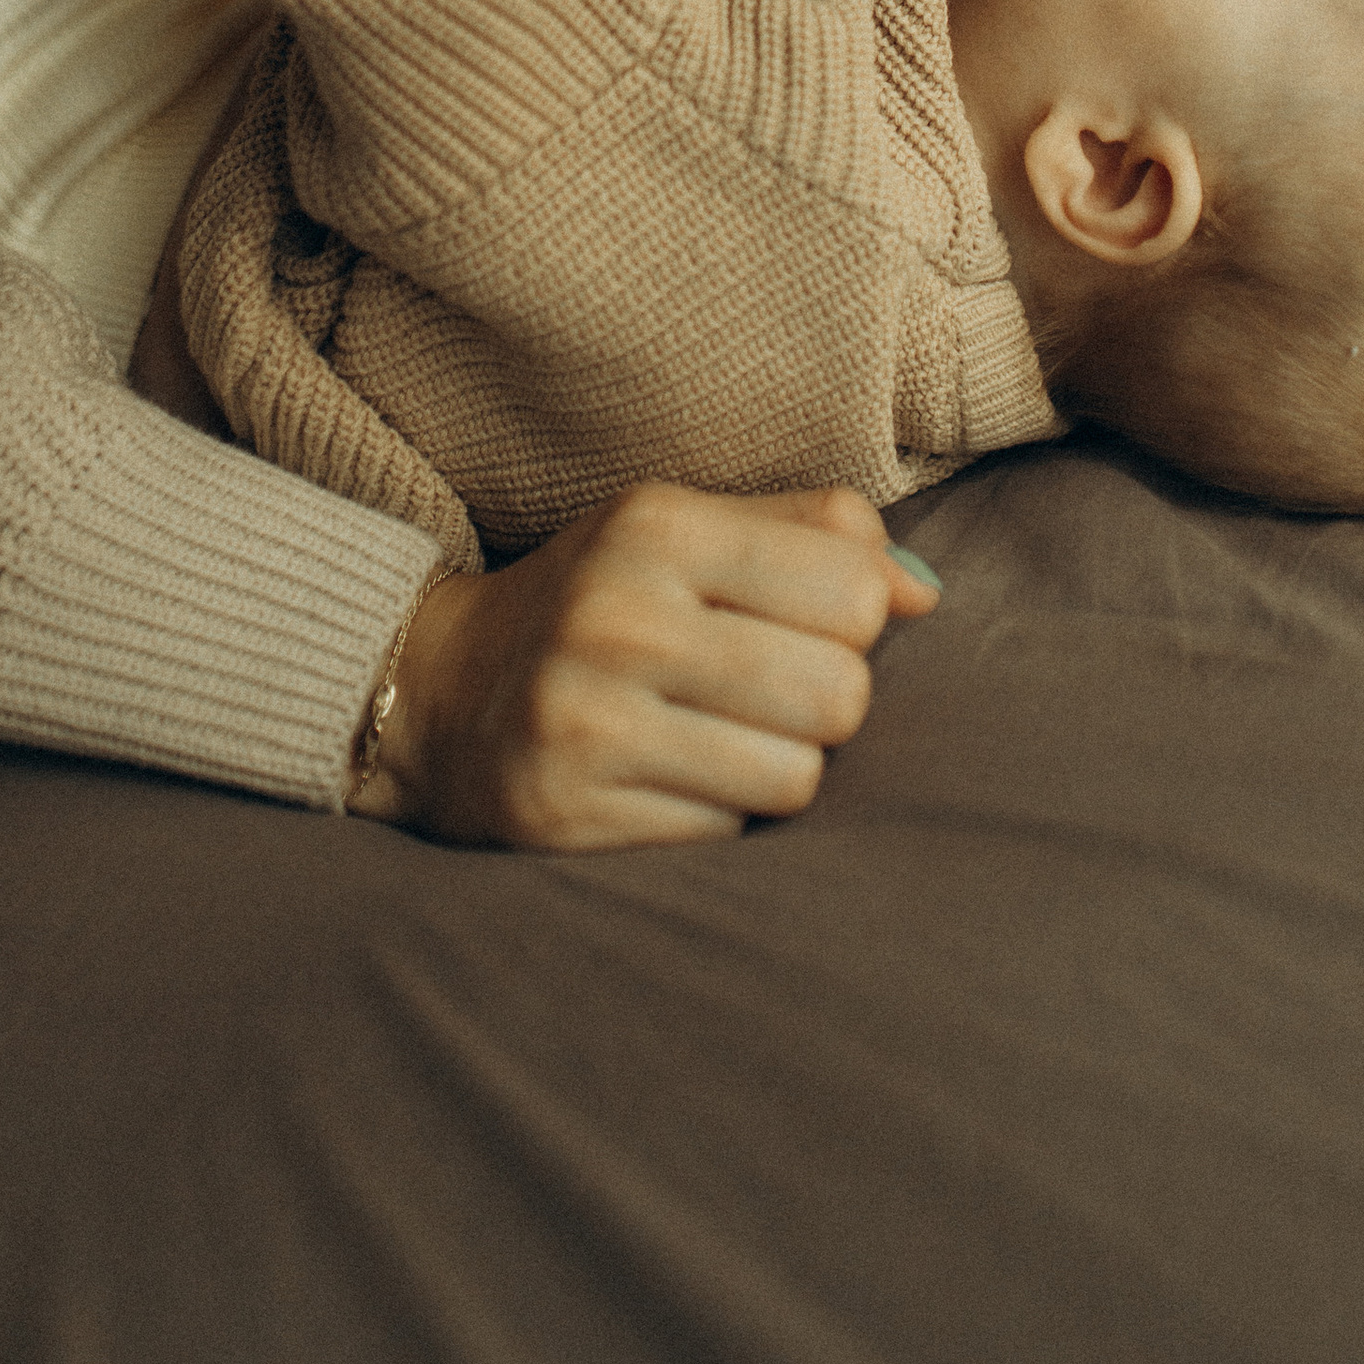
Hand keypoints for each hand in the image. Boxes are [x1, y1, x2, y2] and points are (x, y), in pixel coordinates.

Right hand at [355, 482, 940, 848]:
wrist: (438, 692)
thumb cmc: (599, 600)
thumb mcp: (685, 528)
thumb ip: (814, 535)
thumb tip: (925, 595)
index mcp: (657, 525)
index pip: (854, 592)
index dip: (857, 622)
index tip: (809, 625)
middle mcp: (619, 619)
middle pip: (839, 696)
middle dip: (827, 705)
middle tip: (771, 694)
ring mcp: (588, 723)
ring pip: (795, 779)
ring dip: (779, 770)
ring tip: (721, 739)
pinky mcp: (569, 818)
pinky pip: (725, 838)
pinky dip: (720, 816)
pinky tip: (669, 780)